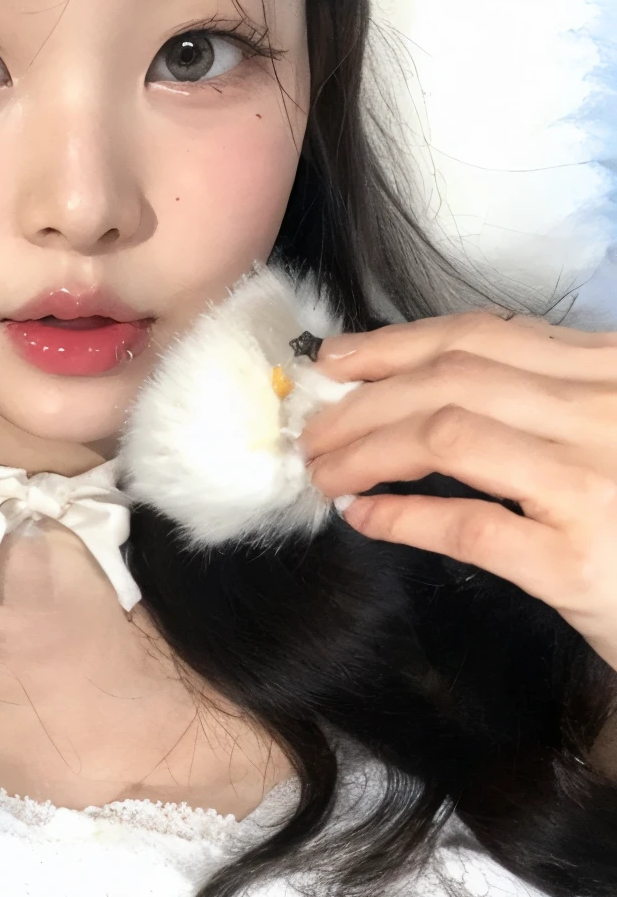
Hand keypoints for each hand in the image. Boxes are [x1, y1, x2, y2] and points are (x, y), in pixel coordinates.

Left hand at [300, 310, 616, 672]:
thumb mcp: (608, 432)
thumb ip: (543, 399)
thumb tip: (419, 389)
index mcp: (609, 370)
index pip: (482, 335)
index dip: (393, 344)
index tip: (336, 360)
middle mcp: (604, 412)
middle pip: (450, 379)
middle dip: (362, 399)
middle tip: (310, 428)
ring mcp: (593, 484)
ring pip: (444, 435)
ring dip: (363, 450)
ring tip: (322, 471)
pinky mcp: (578, 560)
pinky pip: (466, 526)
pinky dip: (400, 517)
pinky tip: (363, 518)